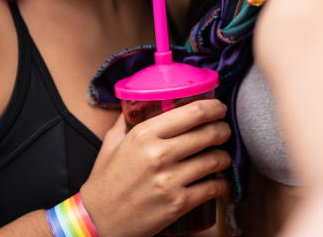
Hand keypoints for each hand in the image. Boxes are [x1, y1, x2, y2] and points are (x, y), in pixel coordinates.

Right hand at [79, 99, 230, 236]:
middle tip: (224, 130)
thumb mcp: (112, 142)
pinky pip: (213, 188)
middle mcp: (159, 154)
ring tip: (221, 156)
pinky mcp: (178, 203)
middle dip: (223, 130)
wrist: (99, 220)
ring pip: (215, 159)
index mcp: (144, 134)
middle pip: (209, 133)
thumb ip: (127, 120)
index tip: (219, 108)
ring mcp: (170, 180)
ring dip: (223, 156)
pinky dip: (221, 183)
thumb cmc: (105, 181)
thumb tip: (140, 101)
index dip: (214, 108)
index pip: (193, 113)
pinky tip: (218, 181)